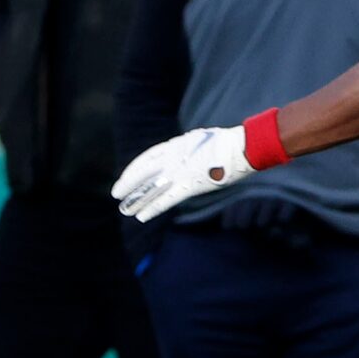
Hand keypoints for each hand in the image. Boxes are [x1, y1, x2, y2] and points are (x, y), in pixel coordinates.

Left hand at [113, 125, 251, 222]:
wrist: (242, 146)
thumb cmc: (230, 142)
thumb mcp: (204, 140)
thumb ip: (192, 148)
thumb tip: (193, 153)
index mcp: (176, 145)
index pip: (147, 157)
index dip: (133, 169)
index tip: (125, 177)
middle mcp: (172, 158)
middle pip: (142, 172)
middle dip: (127, 184)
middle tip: (116, 194)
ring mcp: (179, 172)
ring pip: (150, 188)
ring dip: (136, 200)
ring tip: (125, 210)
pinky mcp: (189, 186)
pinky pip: (166, 200)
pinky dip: (152, 209)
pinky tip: (142, 217)